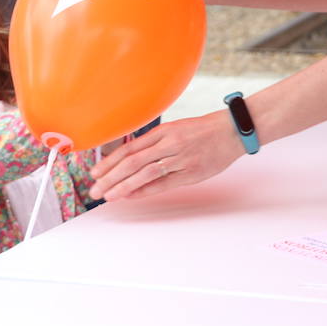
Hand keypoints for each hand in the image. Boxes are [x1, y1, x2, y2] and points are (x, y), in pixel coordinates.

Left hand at [90, 111, 243, 201]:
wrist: (232, 130)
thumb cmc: (203, 131)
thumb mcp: (176, 129)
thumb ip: (156, 143)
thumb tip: (131, 160)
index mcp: (163, 131)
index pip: (129, 148)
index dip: (109, 162)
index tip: (95, 173)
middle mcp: (169, 143)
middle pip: (132, 162)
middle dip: (110, 177)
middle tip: (94, 190)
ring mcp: (180, 158)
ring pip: (145, 173)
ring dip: (123, 186)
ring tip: (108, 196)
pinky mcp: (191, 172)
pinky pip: (164, 183)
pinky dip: (146, 190)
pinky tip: (131, 196)